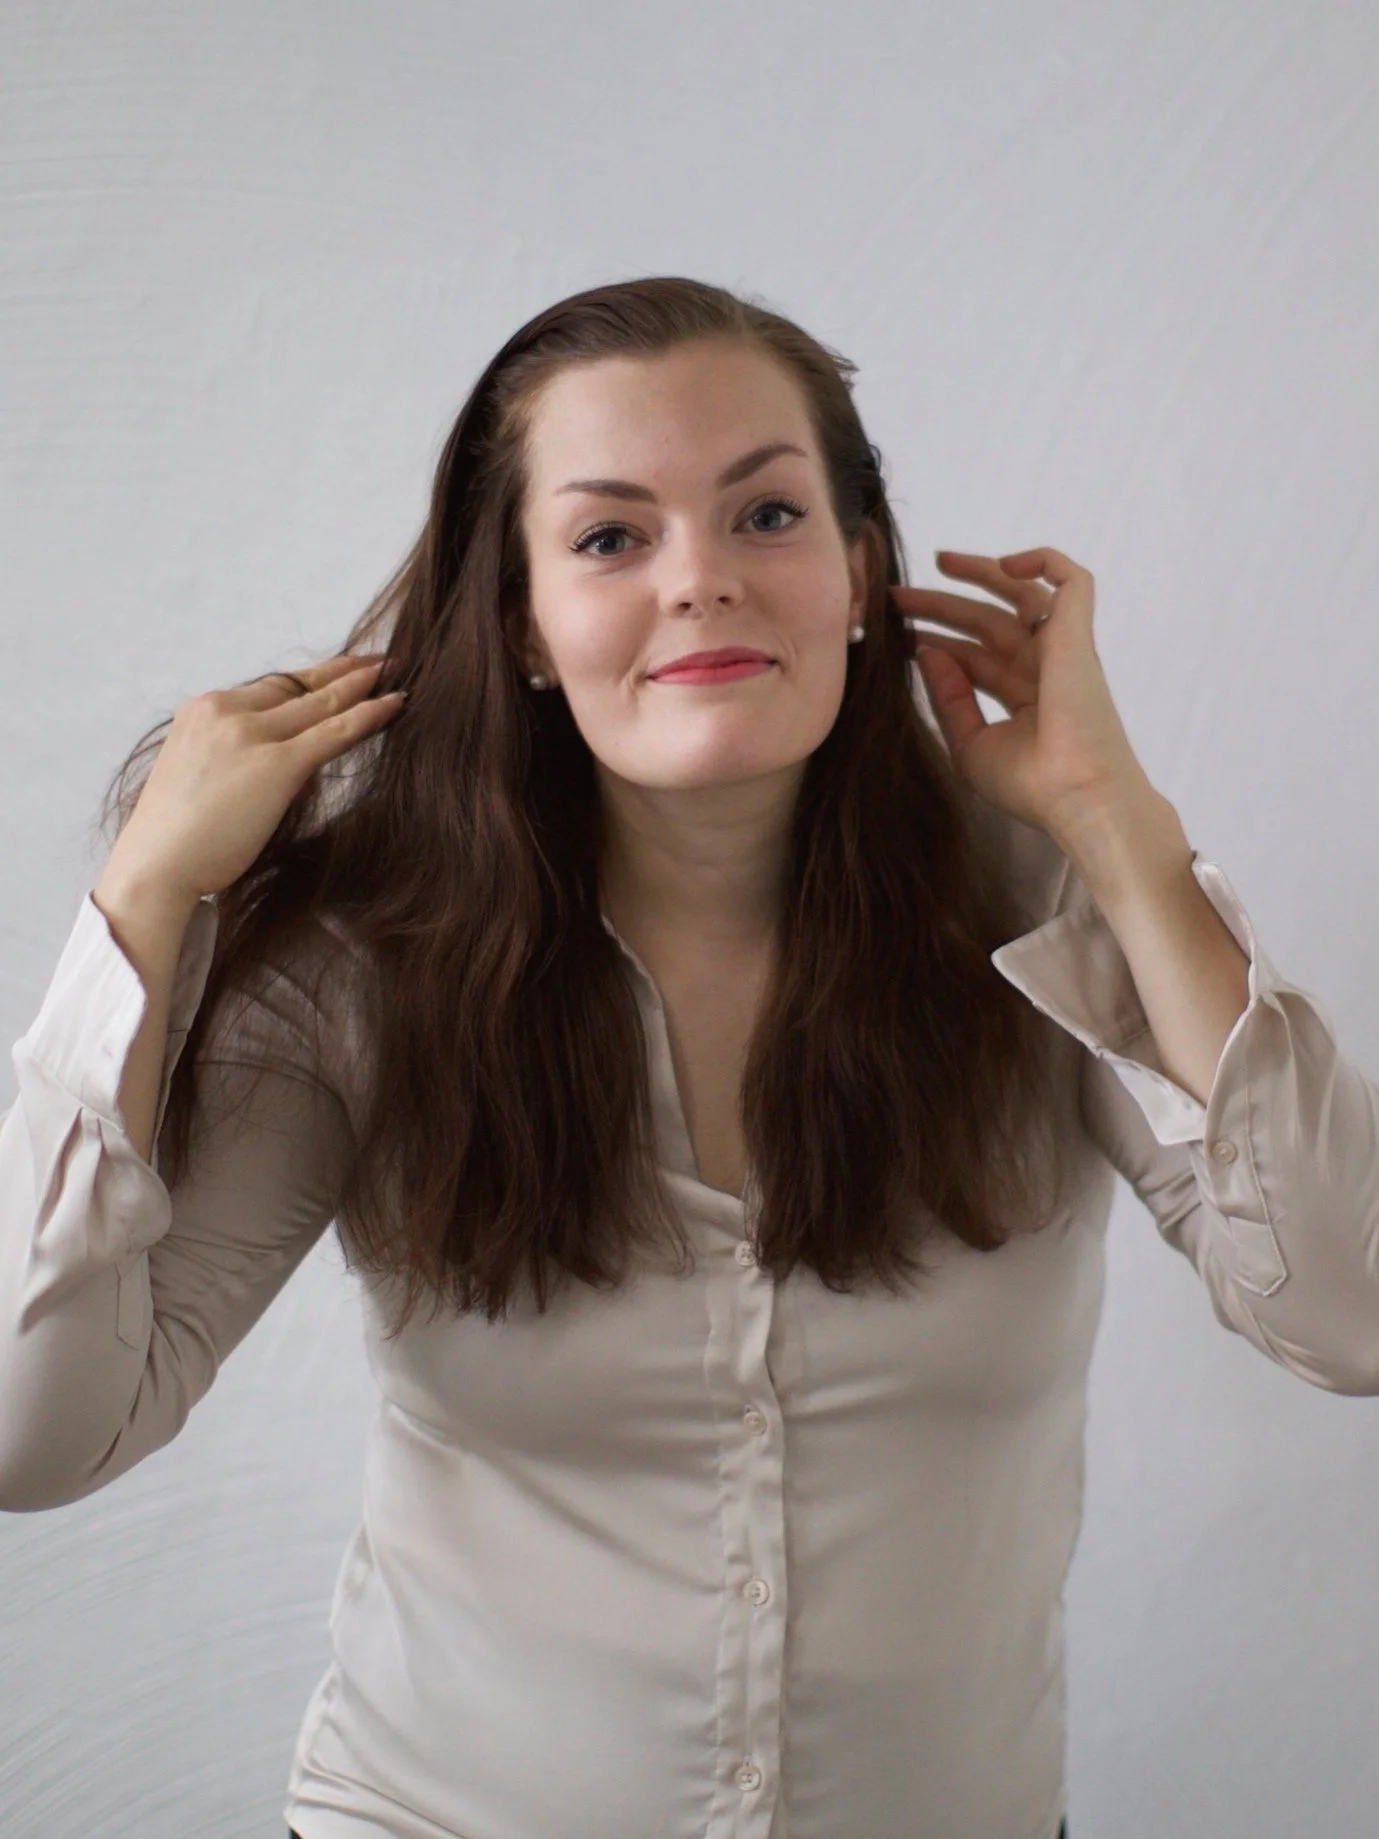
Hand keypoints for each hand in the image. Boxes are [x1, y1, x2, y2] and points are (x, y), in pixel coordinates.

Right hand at [104, 654, 405, 904]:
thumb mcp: (204, 778)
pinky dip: (370, 714)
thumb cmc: (178, 840)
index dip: (310, 680)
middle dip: (342, 672)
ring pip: (321, 702)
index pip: (270, 688)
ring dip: (362, 685)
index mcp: (202, 711)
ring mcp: (250, 734)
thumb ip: (242, 759)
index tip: (336, 672)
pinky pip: (335, 731)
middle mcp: (224, 710)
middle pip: (297, 685)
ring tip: (394, 672)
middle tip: (378, 660)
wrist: (155, 868)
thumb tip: (295, 765)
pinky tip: (395, 703)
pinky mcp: (276, 764)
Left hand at [891, 547, 1154, 842]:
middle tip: (899, 596)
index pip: (974, 658)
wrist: (1077, 797)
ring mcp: (1063, 650)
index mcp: (1023, 697)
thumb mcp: (971, 744)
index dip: (937, 643)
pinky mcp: (1078, 634)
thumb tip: (925, 651)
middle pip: (989, 623)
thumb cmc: (1031, 785)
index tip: (897, 636)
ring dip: (982, 573)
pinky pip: (1073, 580)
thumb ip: (948, 698)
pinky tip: (1005, 563)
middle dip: (944, 605)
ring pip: (1022, 594)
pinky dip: (1045, 560)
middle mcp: (1043, 669)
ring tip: (939, 561)